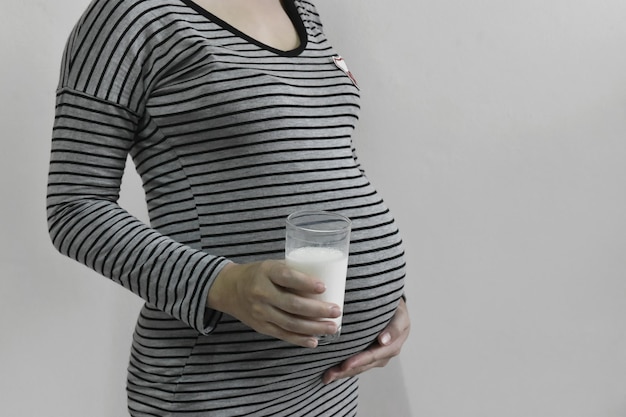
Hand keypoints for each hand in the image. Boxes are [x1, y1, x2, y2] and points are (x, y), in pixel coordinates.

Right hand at [207, 260, 341, 347]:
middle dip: (317, 310)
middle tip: (336, 310)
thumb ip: (292, 273)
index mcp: (266, 272)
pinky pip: (282, 334)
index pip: (287, 277)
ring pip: (290, 322)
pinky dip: (299, 339)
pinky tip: (314, 341)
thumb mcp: (271, 266)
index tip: (323, 287)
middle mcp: (261, 292)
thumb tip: (326, 283)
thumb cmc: (259, 274)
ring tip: (332, 327)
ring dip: (314, 327)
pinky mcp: (261, 326)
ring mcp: (260, 312)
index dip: (305, 283)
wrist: (229, 289)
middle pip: (292, 304)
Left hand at [322, 297, 409, 383]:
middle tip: (331, 373)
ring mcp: (377, 357)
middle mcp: (385, 354)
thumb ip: (394, 328)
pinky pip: (357, 365)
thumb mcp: (400, 316)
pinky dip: (345, 369)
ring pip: (360, 367)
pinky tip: (332, 371)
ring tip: (328, 376)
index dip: (360, 360)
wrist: (396, 310)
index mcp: (393, 345)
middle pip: (364, 364)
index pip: (374, 354)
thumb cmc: (396, 311)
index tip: (347, 364)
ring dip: (343, 372)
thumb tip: (383, 341)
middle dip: (347, 370)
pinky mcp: (369, 356)